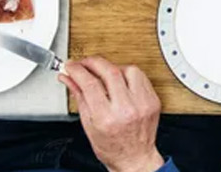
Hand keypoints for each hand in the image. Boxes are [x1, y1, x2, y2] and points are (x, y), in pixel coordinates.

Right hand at [59, 57, 165, 171]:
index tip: (71, 66)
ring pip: (129, 70)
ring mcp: (142, 104)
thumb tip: (68, 78)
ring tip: (104, 74)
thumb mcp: (88, 125)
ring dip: (113, 67)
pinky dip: (128, 75)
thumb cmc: (112, 147)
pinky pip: (141, 77)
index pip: (90, 84)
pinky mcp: (153, 101)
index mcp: (107, 118)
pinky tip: (121, 80)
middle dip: (93, 62)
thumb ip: (79, 97)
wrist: (135, 158)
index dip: (77, 70)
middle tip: (85, 63)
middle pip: (110, 71)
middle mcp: (127, 109)